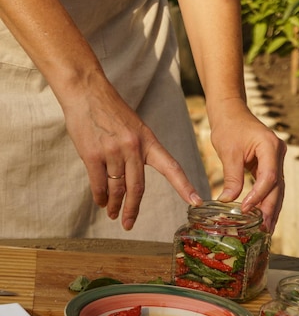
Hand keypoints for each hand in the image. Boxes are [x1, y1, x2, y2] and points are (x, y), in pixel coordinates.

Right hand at [62, 72, 202, 229]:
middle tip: (128, 224)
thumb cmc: (110, 111)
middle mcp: (133, 147)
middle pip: (137, 188)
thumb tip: (130, 182)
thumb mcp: (133, 128)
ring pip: (116, 188)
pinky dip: (100, 197)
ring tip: (112, 213)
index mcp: (148, 140)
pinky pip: (98, 184)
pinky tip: (101, 202)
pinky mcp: (92, 154)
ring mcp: (112, 151)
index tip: (196, 201)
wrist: (85, 91)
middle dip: (132, 210)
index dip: (184, 186)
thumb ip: (137, 151)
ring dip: (113, 205)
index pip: (171, 167)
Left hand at [209, 97, 286, 232]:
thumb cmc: (229, 126)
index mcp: (270, 146)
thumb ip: (231, 177)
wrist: (231, 111)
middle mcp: (278, 153)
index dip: (258, 196)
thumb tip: (227, 201)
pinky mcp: (270, 164)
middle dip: (271, 209)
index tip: (245, 209)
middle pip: (277, 187)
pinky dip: (266, 200)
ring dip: (271, 209)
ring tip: (267, 229)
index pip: (268, 177)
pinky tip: (262, 216)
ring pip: (277, 189)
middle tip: (265, 230)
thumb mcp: (228, 152)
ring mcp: (276, 159)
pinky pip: (270, 186)